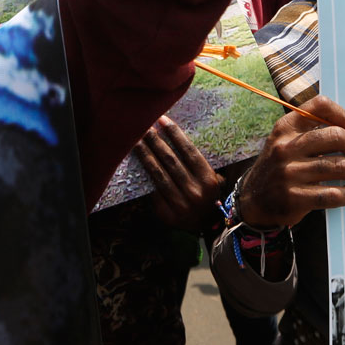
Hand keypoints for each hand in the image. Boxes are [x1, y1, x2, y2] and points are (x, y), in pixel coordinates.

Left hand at [135, 117, 226, 232]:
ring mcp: (180, 204)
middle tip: (143, 126)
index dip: (174, 134)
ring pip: (158, 174)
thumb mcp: (208, 177)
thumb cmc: (204, 193)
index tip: (161, 119)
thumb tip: (169, 135)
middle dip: (155, 141)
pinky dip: (144, 175)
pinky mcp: (166, 214)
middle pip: (170, 160)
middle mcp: (195, 192)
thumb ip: (194, 161)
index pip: (188, 151)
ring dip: (145, 154)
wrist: (205, 225)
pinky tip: (136, 162)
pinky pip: (152, 190)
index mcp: (208, 179)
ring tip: (135, 141)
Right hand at [238, 95, 344, 227]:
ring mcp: (289, 173)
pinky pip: (332, 194)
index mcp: (285, 127)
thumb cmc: (280, 166)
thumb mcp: (285, 141)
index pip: (319, 106)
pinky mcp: (294, 198)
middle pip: (335, 136)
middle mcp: (285, 147)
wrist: (254, 199)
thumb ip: (310, 131)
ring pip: (338, 166)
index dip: (343, 114)